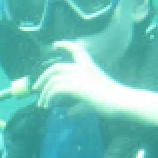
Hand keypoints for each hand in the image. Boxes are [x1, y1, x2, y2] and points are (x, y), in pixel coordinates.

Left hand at [33, 41, 157, 126]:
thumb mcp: (91, 100)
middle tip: (36, 88)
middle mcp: (83, 68)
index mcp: (89, 66)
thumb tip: (67, 113)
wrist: (121, 102)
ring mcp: (79, 76)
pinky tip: (48, 106)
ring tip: (42, 105)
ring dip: (44, 93)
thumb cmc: (110, 102)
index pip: (76, 49)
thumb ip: (78, 104)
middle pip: (56, 67)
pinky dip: (48, 97)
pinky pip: (55, 89)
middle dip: (43, 77)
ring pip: (53, 80)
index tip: (54, 44)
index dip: (65, 45)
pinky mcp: (76, 86)